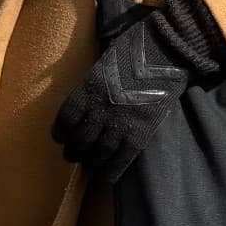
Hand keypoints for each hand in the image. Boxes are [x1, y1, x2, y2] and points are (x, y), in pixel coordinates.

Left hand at [51, 0, 225, 185]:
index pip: (65, 119)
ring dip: (90, 162)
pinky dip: (111, 170)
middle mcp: (99, 110)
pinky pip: (121, 159)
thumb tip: (88, 95)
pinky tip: (106, 176)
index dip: (60, 132)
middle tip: (72, 155)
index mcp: (87, 90)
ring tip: (88, 165)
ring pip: (98, 153)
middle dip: (73, 151)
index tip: (60, 137)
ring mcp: (119, 124)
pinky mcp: (140, 133)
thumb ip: (94, 83)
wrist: (165, 52)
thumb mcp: (104, 63)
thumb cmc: (135, 49)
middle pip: (78, 140)